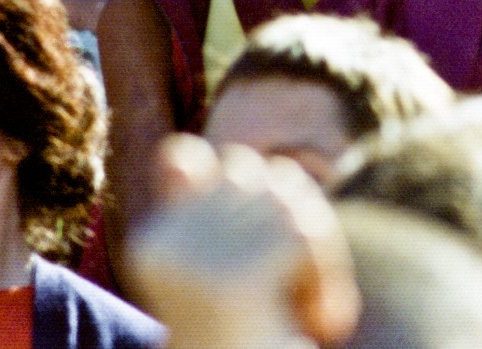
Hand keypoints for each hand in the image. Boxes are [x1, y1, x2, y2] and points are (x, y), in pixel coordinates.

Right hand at [125, 135, 359, 348]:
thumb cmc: (247, 346)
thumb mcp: (222, 277)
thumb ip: (203, 210)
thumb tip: (176, 151)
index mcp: (153, 242)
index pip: (185, 155)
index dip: (234, 181)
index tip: (253, 241)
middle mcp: (164, 245)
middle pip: (252, 169)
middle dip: (292, 213)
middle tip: (303, 279)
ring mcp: (194, 262)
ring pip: (286, 197)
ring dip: (319, 248)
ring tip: (315, 301)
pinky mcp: (232, 281)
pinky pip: (303, 234)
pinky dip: (328, 274)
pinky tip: (323, 320)